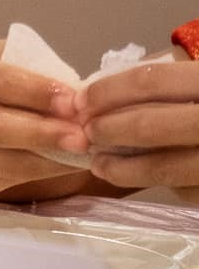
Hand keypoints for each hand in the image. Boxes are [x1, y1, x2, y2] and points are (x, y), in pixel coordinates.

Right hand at [0, 39, 91, 196]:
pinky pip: (3, 179)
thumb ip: (42, 74)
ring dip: (46, 160)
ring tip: (81, 154)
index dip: (34, 91)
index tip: (73, 102)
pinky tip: (63, 164)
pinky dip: (39, 174)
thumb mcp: (20, 61)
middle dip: (40, 132)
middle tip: (81, 138)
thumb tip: (79, 100)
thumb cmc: (10, 80)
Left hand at [82, 61, 198, 196]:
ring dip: (125, 167)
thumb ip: (170, 79)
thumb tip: (106, 87)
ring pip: (169, 166)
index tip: (80, 101)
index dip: (109, 91)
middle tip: (85, 135)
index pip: (152, 79)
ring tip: (99, 165)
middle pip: (153, 123)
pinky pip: (189, 188)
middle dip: (110, 130)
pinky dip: (159, 183)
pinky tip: (135, 178)